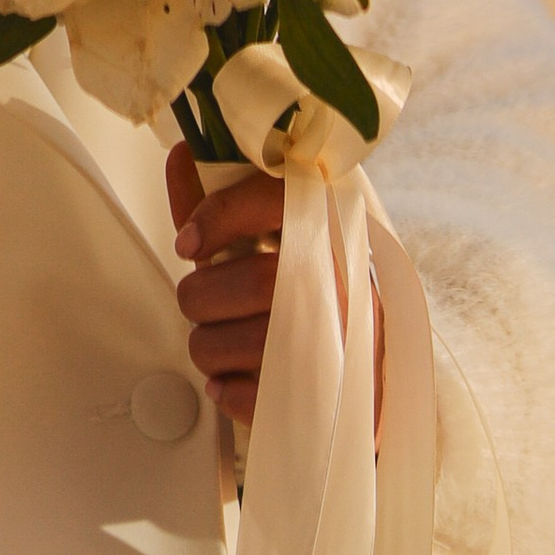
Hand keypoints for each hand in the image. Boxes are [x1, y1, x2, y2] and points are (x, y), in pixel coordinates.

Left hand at [167, 143, 384, 433]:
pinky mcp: (333, 396)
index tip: (187, 243)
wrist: (371, 377)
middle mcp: (345, 281)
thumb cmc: (307, 297)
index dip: (221, 216)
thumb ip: (220, 206)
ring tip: (218, 341)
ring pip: (245, 343)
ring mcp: (344, 342)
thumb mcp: (267, 243)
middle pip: (254, 282)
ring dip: (208, 347)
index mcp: (330, 230)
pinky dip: (230, 392)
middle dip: (201, 297)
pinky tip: (236, 378)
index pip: (274, 201)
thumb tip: (183, 156)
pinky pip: (256, 399)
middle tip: (199, 301)